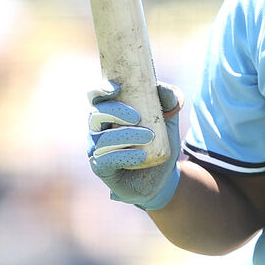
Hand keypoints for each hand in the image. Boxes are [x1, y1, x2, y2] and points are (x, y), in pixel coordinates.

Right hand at [87, 81, 182, 209]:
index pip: (96, 98)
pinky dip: (123, 156)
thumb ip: (168, 100)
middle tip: (138, 117)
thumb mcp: (169, 120)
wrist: (162, 176)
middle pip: (95, 114)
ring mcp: (97, 150)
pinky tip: (141, 155)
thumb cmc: (160, 143)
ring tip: (149, 136)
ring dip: (126, 135)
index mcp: (109, 113)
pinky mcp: (101, 169)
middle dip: (116, 112)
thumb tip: (161, 88)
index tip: (115, 88)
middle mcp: (98, 130)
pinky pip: (105, 160)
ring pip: (103, 139)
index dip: (100, 90)